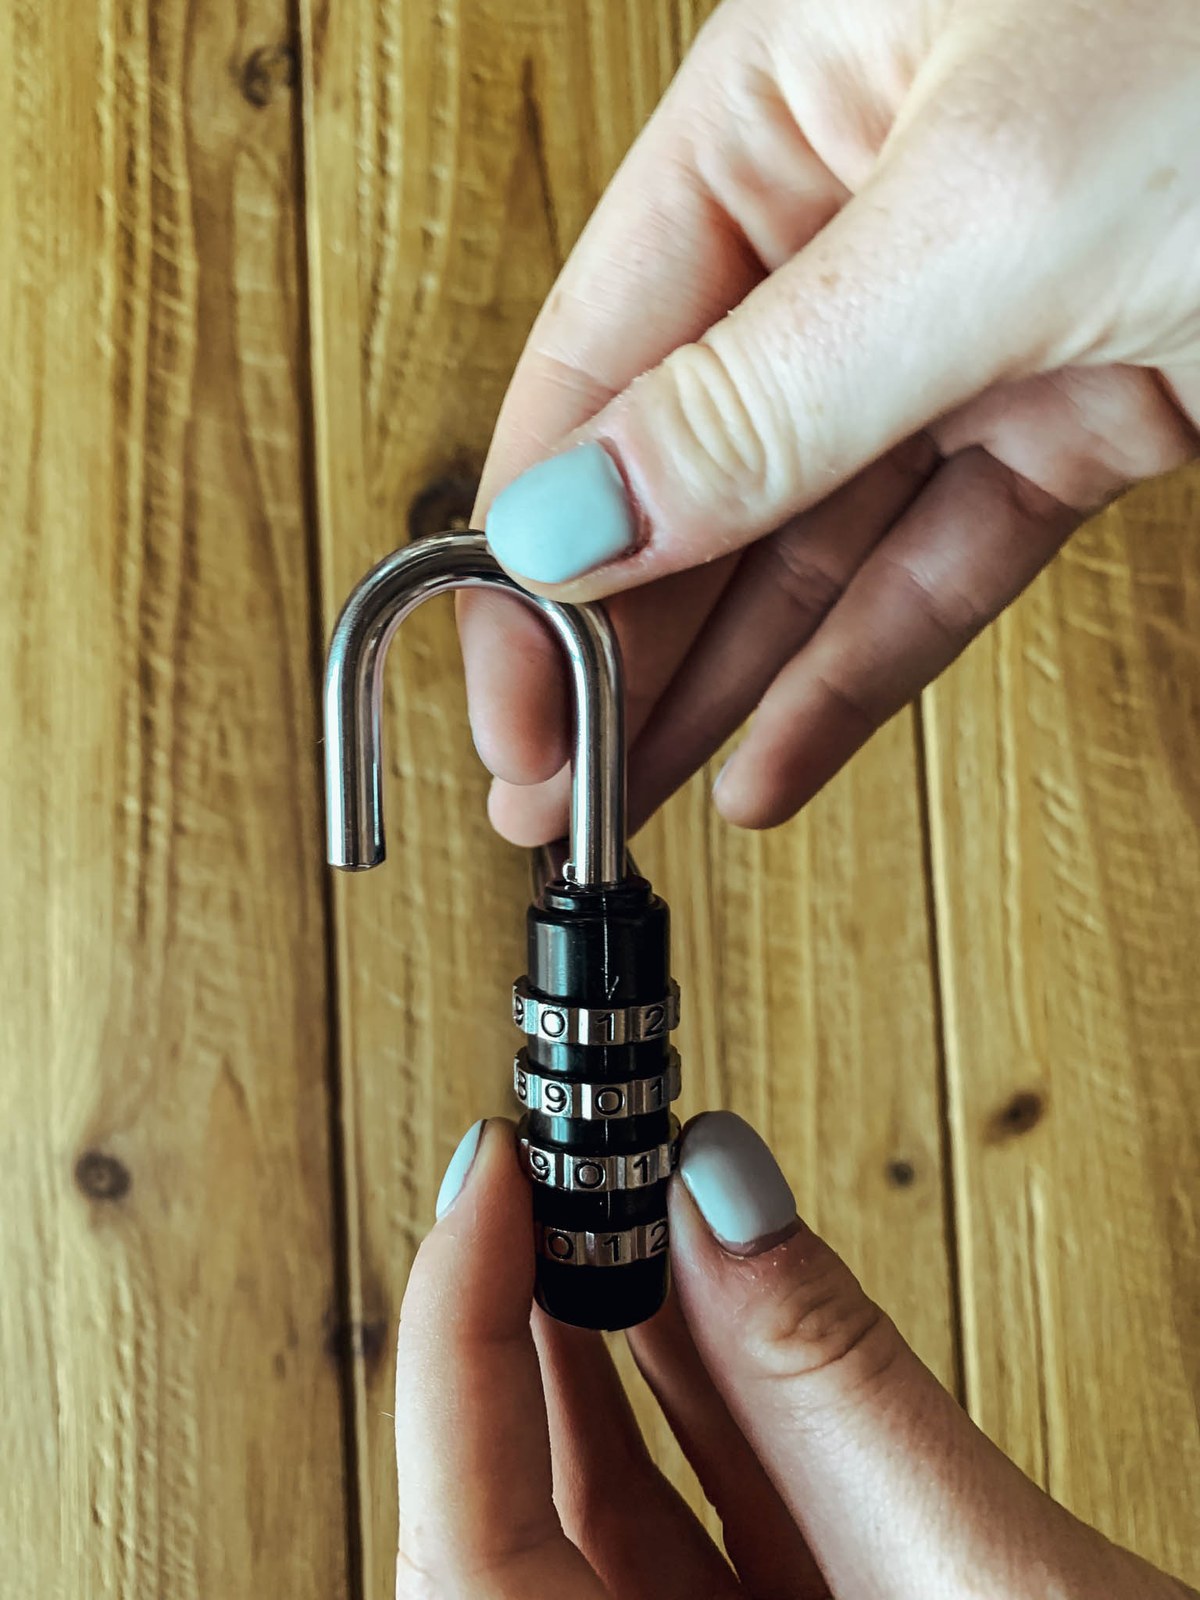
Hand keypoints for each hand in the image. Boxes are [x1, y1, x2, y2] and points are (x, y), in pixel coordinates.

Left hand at [394, 1115, 1194, 1597]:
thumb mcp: (990, 1594)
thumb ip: (836, 1388)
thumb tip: (715, 1189)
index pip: (466, 1550)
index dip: (454, 1337)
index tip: (492, 1180)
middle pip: (519, 1521)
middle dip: (528, 1328)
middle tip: (551, 1181)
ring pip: (609, 1522)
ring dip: (614, 1354)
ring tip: (620, 1214)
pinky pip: (702, 1539)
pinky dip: (704, 1412)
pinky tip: (706, 1304)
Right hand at [459, 0, 1199, 840]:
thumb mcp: (990, 218)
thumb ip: (766, 392)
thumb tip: (571, 516)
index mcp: (791, 98)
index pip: (602, 354)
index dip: (533, 542)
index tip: (507, 692)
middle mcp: (863, 208)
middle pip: (691, 465)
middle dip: (614, 641)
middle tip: (550, 792)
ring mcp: (974, 319)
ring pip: (808, 535)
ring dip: (721, 679)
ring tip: (628, 805)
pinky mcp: (1079, 406)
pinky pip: (938, 561)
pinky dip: (862, 667)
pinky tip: (774, 759)